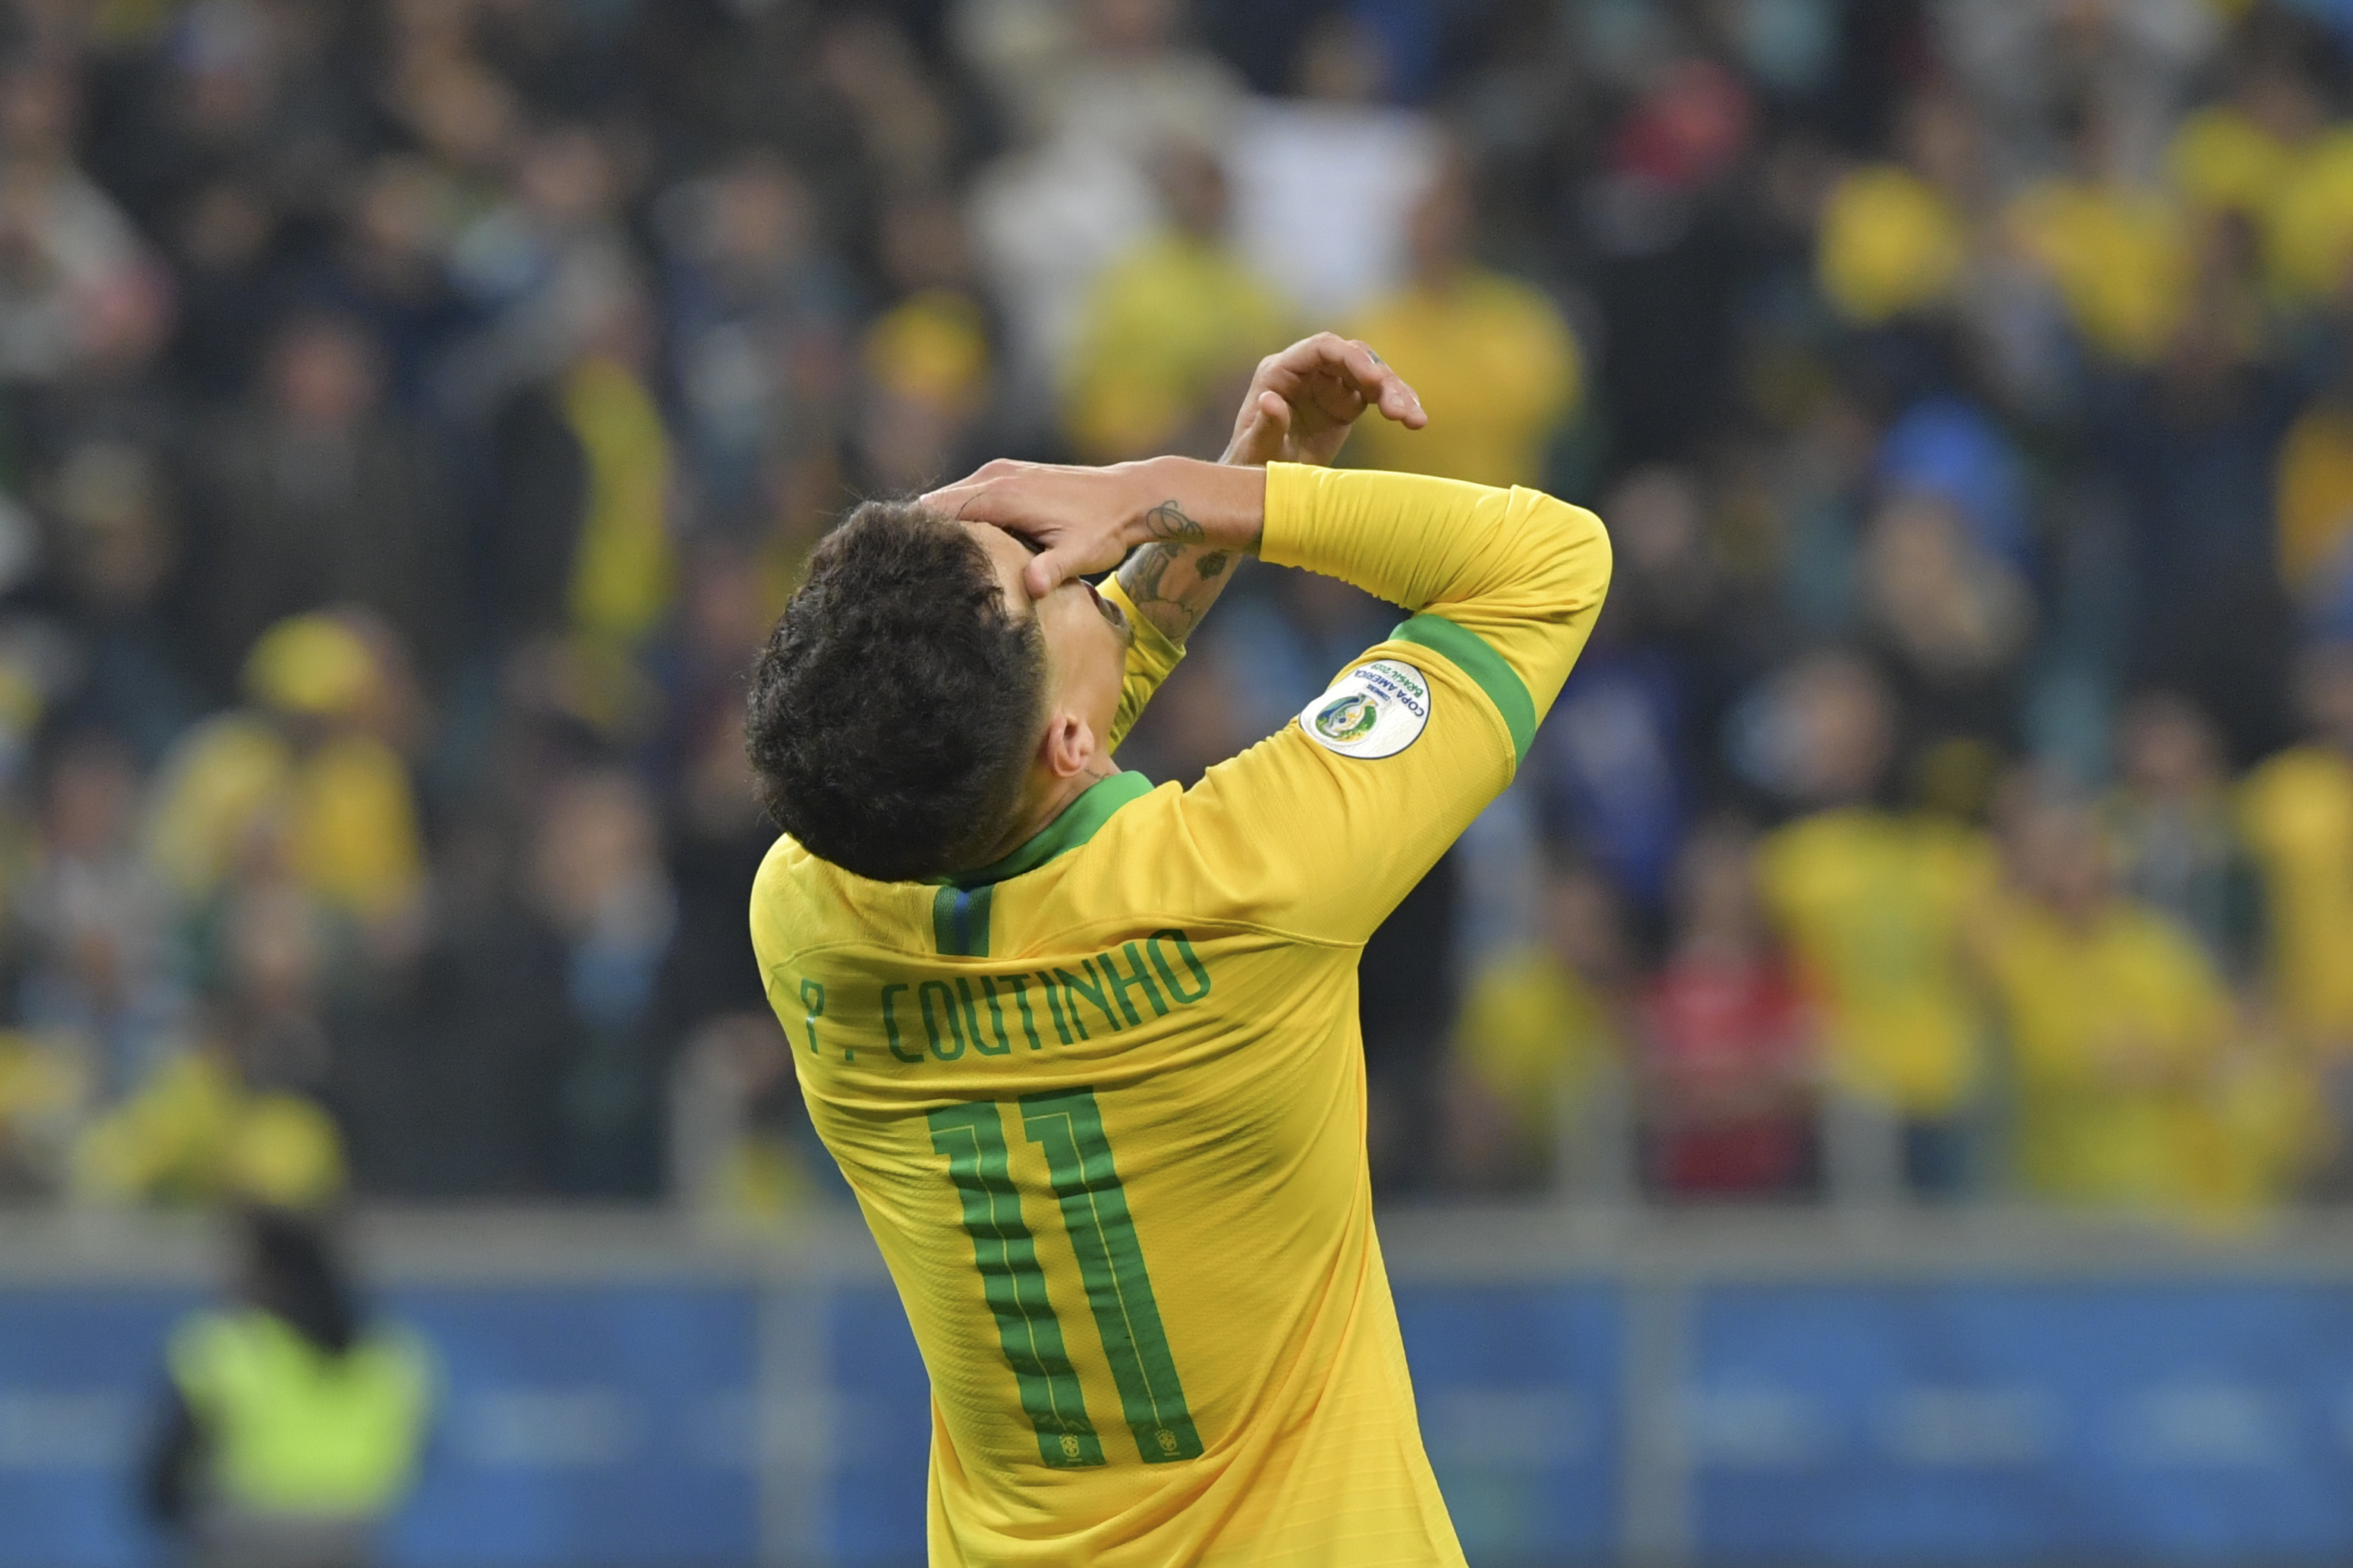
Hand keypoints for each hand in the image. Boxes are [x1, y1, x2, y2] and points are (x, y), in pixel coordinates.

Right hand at [921, 456, 1262, 597]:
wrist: (1132, 497)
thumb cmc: (1106, 528)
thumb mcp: (1081, 554)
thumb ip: (1052, 569)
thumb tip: (1029, 587)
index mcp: (1003, 495)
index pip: (940, 512)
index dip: (915, 536)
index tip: (892, 562)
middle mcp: (995, 477)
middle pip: (935, 503)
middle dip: (915, 532)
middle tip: (891, 568)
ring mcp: (1000, 473)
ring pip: (948, 498)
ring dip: (933, 525)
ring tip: (912, 559)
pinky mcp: (1008, 476)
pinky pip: (966, 495)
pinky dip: (952, 515)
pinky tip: (947, 545)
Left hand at [1222, 332, 1426, 467]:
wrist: (1258, 485)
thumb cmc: (1249, 465)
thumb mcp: (1254, 451)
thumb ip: (1265, 426)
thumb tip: (1270, 400)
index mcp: (1280, 370)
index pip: (1322, 348)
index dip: (1351, 358)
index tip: (1375, 381)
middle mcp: (1306, 371)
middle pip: (1353, 357)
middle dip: (1381, 379)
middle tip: (1398, 411)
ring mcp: (1328, 385)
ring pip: (1371, 375)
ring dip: (1396, 393)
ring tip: (1415, 421)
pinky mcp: (1345, 404)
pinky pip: (1377, 396)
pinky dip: (1398, 405)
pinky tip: (1416, 420)